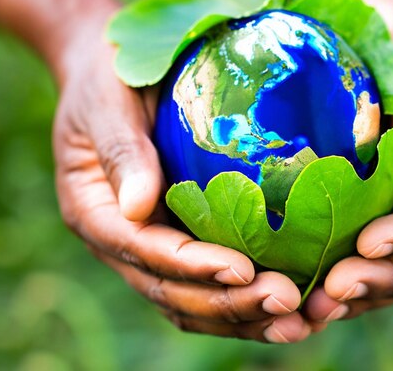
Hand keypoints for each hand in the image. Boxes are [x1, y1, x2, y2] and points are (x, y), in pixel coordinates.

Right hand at [52, 22, 311, 342]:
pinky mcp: (180, 239)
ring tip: (298, 319)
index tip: (242, 270)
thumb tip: (138, 207)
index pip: (144, 251)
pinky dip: (244, 301)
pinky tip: (291, 302)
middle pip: (171, 290)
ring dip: (243, 316)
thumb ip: (121, 152)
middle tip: (288, 301)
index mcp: (94, 212)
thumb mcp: (106, 105)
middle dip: (228, 303)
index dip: (192, 267)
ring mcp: (151, 246)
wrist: (112, 73)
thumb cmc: (109, 80)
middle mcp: (121, 241)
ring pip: (192, 301)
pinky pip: (209, 284)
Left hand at [303, 0, 392, 322]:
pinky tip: (297, 291)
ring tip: (310, 308)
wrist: (390, 26)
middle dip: (382, 278)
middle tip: (333, 291)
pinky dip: (330, 275)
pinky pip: (356, 252)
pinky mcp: (368, 210)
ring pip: (392, 266)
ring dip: (355, 292)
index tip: (369, 243)